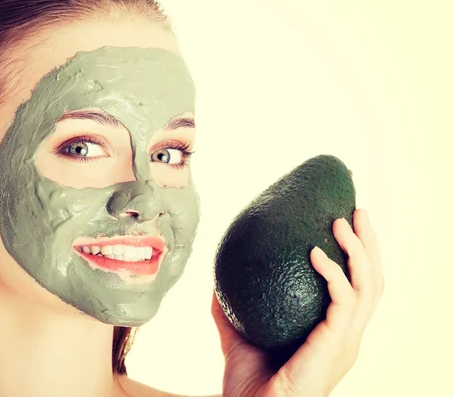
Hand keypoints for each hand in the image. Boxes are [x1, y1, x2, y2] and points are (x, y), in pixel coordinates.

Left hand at [211, 209, 383, 396]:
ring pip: (368, 288)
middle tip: (357, 210)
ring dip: (359, 251)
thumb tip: (216, 281)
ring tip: (342, 221)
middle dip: (369, 244)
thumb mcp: (239, 338)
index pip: (358, 289)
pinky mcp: (335, 347)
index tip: (345, 223)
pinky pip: (343, 303)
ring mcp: (344, 343)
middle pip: (372, 282)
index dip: (357, 256)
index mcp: (332, 334)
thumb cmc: (250, 385)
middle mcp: (346, 337)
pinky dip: (334, 274)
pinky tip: (315, 253)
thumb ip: (230, 311)